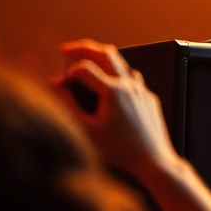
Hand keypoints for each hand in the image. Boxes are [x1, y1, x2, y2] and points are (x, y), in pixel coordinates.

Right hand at [52, 39, 177, 175]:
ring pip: (121, 63)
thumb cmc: (121, 151)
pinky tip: (110, 83)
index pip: (84, 69)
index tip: (58, 84)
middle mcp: (129, 85)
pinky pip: (132, 78)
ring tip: (86, 62)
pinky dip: (116, 75)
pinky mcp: (149, 97)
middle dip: (83, 48)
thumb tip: (56, 87)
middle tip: (66, 50)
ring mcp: (141, 89)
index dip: (67, 74)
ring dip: (101, 58)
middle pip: (104, 53)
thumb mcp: (88, 130)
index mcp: (113, 91)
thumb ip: (69, 106)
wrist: (153, 162)